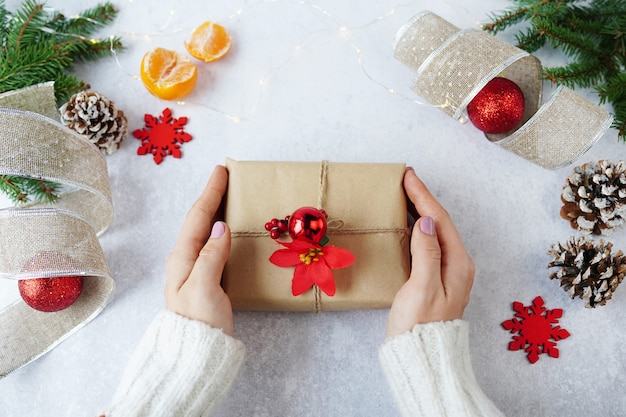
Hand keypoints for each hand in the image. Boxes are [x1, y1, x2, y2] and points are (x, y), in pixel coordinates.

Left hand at [164, 165, 233, 335]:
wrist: (194, 355)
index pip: (199, 217)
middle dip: (211, 197)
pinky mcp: (204, 280)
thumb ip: (211, 256)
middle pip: (199, 220)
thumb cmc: (199, 323)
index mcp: (184, 258)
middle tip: (224, 176)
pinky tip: (227, 229)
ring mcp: (194, 270)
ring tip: (225, 196)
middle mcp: (185, 260)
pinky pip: (212, 245)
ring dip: (214, 211)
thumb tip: (221, 226)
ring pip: (204, 231)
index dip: (211, 192)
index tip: (221, 170)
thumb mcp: (205, 288)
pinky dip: (220, 230)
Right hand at [385, 168, 474, 337]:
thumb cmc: (419, 326)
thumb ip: (426, 253)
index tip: (408, 176)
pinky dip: (417, 229)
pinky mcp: (436, 279)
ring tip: (405, 195)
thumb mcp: (422, 288)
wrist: (422, 358)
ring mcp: (448, 272)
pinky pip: (429, 245)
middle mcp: (457, 265)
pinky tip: (407, 225)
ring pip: (434, 233)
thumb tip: (424, 222)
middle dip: (423, 199)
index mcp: (458, 264)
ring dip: (420, 212)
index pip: (439, 220)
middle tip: (405, 179)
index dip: (423, 196)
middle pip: (439, 223)